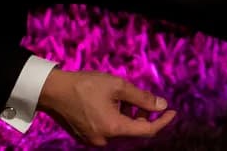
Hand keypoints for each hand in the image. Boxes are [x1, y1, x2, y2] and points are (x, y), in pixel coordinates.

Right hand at [38, 68, 175, 144]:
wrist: (53, 91)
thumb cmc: (86, 86)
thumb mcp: (119, 86)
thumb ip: (142, 98)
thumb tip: (162, 106)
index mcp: (113, 128)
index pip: (147, 130)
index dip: (163, 121)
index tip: (173, 112)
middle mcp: (103, 139)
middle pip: (133, 130)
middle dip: (143, 116)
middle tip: (147, 100)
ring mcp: (92, 140)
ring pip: (120, 130)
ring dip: (129, 116)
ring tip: (126, 98)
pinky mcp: (84, 136)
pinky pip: (107, 130)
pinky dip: (116, 119)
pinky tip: (112, 104)